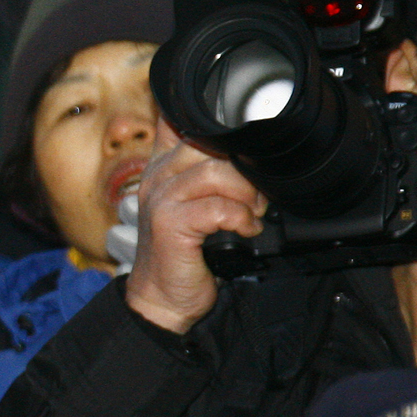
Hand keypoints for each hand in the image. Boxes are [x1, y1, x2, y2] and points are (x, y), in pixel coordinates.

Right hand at [124, 136, 266, 333]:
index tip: (242, 140)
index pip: (179, 119)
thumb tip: (249, 149)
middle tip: (258, 193)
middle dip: (245, 165)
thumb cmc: (183, 252)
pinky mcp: (169, 223)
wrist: (161, 297)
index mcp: (162, 165)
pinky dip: (241, 219)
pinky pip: (218, 207)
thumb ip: (208, 174)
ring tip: (253, 212)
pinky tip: (245, 230)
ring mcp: (160, 198)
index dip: (213, 118)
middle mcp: (158, 175)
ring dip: (247, 194)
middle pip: (210, 141)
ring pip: (217, 172)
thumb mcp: (193, 203)